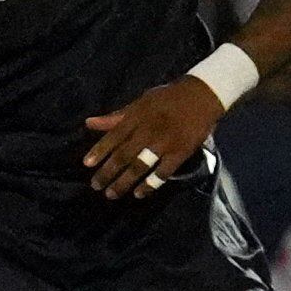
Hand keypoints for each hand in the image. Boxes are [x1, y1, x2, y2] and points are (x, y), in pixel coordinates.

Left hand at [82, 76, 225, 199]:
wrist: (203, 95)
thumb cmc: (168, 98)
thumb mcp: (141, 102)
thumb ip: (116, 117)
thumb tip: (89, 123)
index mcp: (137, 116)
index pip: (114, 136)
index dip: (99, 151)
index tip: (87, 165)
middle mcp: (148, 130)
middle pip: (124, 155)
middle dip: (108, 172)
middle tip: (96, 186)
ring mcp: (165, 143)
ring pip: (140, 167)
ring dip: (124, 182)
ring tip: (111, 194)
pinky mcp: (180, 153)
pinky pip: (162, 173)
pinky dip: (150, 185)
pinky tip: (139, 193)